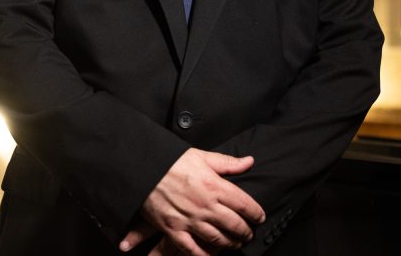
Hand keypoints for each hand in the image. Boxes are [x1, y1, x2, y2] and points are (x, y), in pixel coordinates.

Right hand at [118, 149, 264, 255]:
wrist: (141, 167)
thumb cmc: (170, 160)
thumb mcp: (201, 156)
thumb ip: (227, 163)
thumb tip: (249, 161)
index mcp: (214, 185)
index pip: (245, 204)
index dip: (256, 213)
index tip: (259, 217)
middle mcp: (205, 205)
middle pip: (235, 225)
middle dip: (246, 232)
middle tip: (248, 233)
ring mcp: (189, 220)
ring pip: (218, 239)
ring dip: (230, 244)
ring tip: (234, 243)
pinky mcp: (173, 229)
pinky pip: (193, 249)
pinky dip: (205, 255)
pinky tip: (212, 253)